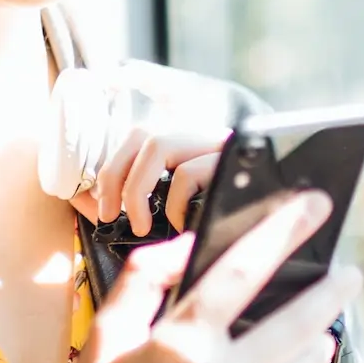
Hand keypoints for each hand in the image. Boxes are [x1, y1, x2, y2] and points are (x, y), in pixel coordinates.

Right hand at [0, 190, 354, 362]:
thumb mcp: (105, 336)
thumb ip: (144, 280)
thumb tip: (187, 245)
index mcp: (178, 343)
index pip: (243, 271)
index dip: (282, 232)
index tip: (314, 207)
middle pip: (295, 324)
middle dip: (329, 294)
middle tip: (350, 275)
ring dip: (314, 346)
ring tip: (324, 333)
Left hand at [67, 120, 224, 232]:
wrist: (283, 228)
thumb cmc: (221, 226)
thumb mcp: (171, 211)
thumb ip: (129, 201)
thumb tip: (80, 197)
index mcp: (186, 147)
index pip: (137, 136)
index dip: (112, 168)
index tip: (102, 207)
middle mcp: (201, 138)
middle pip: (144, 135)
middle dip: (118, 176)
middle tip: (115, 217)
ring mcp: (218, 146)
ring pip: (163, 143)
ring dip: (140, 188)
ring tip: (141, 225)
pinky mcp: (234, 163)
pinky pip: (193, 170)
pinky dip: (175, 199)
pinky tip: (177, 224)